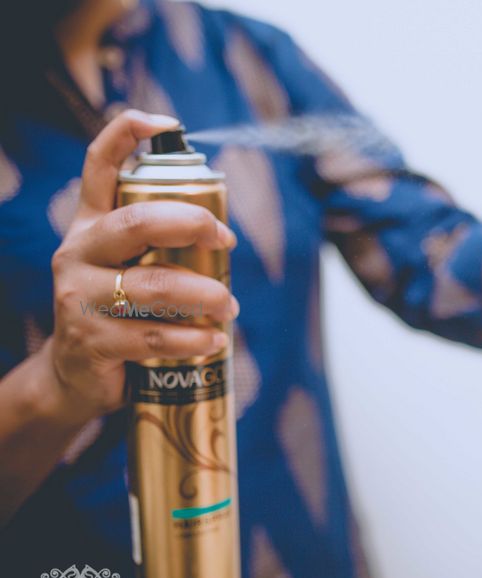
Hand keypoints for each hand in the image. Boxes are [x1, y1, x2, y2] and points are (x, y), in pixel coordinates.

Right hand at [41, 110, 238, 422]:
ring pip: (153, 285)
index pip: (99, 167)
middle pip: (136, 222)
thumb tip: (223, 228)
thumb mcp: (126, 268)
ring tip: (229, 306)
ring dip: (204, 294)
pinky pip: (153, 337)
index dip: (126, 135)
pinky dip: (193, 339)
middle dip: (190, 223)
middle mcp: (79, 253)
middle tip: (226, 238)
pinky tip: (213, 341)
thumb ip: (159, 244)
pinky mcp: (91, 341)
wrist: (74, 375)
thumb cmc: (117, 311)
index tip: (166, 121)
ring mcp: (79, 297)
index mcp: (91, 225)